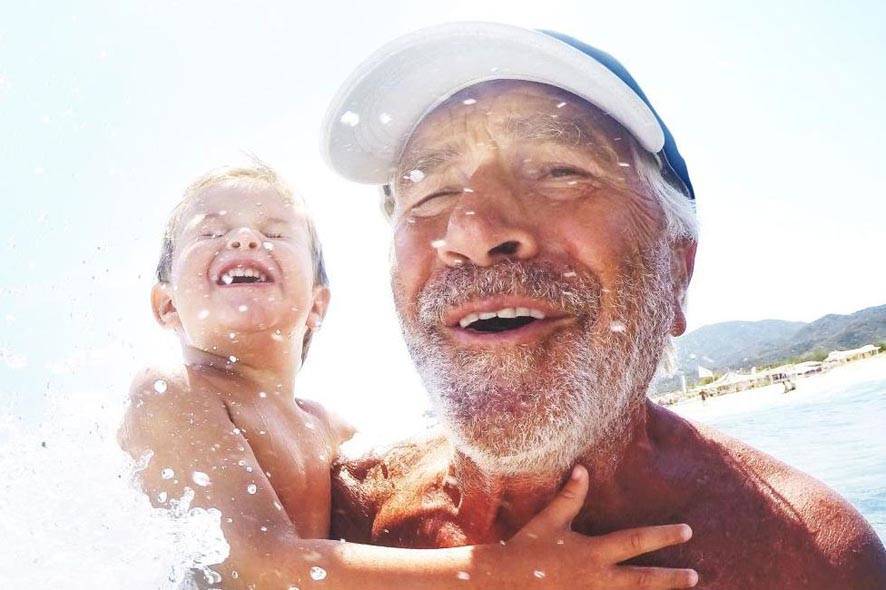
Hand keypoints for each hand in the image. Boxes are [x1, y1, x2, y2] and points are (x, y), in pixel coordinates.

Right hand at [505, 465, 697, 588]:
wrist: (505, 583)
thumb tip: (583, 468)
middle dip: (671, 579)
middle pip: (643, 581)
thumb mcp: (549, 521)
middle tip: (696, 577)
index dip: (663, 536)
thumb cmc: (527, 549)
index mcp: (592, 552)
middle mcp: (597, 578)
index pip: (635, 542)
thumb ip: (570, 496)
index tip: (686, 531)